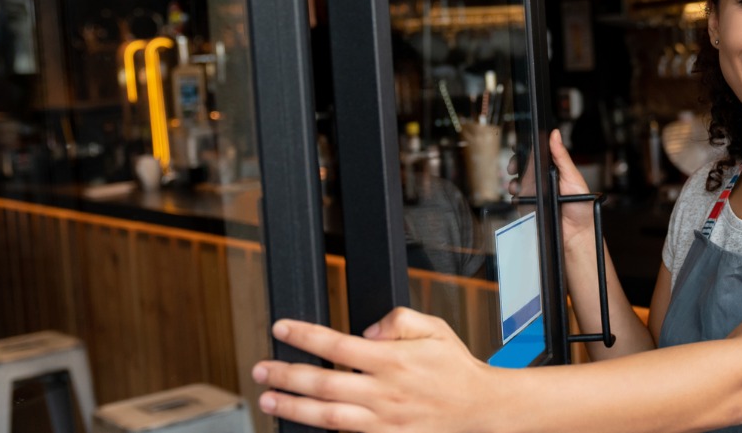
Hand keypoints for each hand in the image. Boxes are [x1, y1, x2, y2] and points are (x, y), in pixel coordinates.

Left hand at [252, 308, 500, 431]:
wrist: (482, 407)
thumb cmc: (455, 367)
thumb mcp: (434, 328)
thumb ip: (399, 320)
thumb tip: (367, 330)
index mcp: (393, 360)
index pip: (336, 346)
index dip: (304, 336)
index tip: (281, 328)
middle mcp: (385, 392)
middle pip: (323, 384)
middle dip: (285, 376)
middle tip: (260, 370)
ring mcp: (385, 421)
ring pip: (328, 416)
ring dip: (294, 409)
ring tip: (269, 401)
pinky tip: (304, 426)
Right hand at [506, 130, 597, 258]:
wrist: (577, 235)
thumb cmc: (581, 207)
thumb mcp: (573, 177)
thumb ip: (562, 157)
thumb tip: (555, 135)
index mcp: (555, 170)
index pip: (538, 154)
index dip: (527, 149)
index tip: (520, 145)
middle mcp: (544, 180)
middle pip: (524, 166)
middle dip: (516, 163)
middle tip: (514, 166)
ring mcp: (535, 193)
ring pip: (518, 181)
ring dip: (514, 180)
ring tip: (517, 184)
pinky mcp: (529, 206)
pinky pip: (517, 198)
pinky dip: (514, 195)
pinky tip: (518, 195)